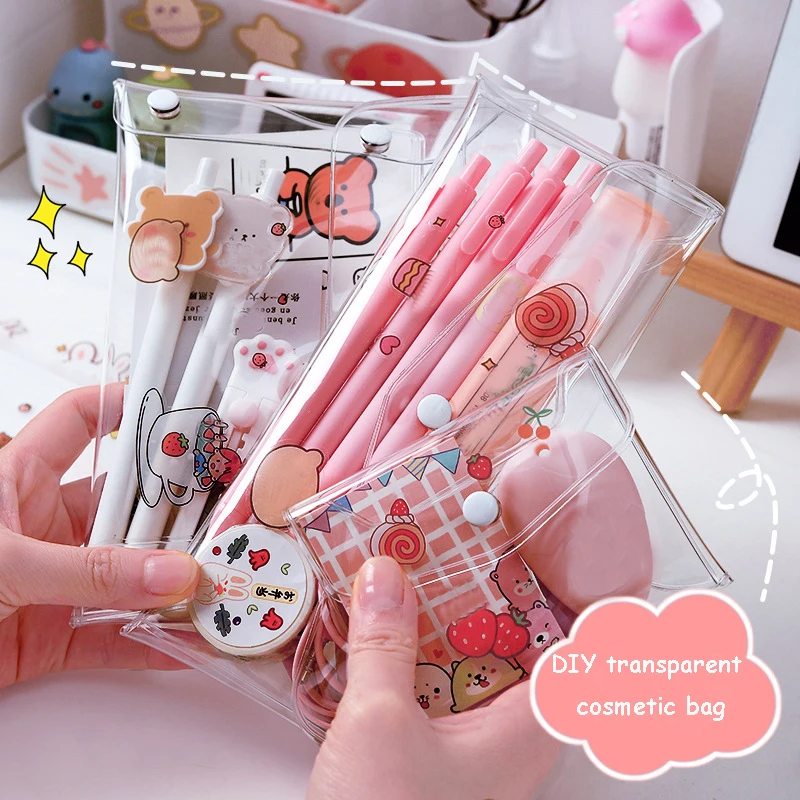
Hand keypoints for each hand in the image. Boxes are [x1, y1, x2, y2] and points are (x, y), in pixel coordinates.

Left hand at [0, 386, 199, 688]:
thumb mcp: (1, 562)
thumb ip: (87, 571)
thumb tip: (168, 573)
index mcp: (18, 481)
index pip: (82, 422)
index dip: (128, 405)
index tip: (181, 406)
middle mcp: (45, 525)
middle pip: (127, 503)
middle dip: (175, 507)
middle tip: (223, 507)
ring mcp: (55, 581)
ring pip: (129, 572)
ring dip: (172, 580)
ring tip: (218, 579)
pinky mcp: (55, 634)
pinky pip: (115, 635)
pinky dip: (153, 642)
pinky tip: (187, 641)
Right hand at [308, 557, 559, 799]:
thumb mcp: (379, 721)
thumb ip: (383, 641)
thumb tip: (385, 574)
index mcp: (525, 728)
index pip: (583, 657)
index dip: (592, 606)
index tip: (580, 555)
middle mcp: (508, 735)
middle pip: (523, 647)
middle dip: (501, 594)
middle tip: (479, 540)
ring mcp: (471, 745)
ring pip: (477, 663)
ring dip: (453, 618)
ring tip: (427, 567)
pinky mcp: (436, 751)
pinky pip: (441, 683)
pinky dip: (422, 648)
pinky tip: (392, 625)